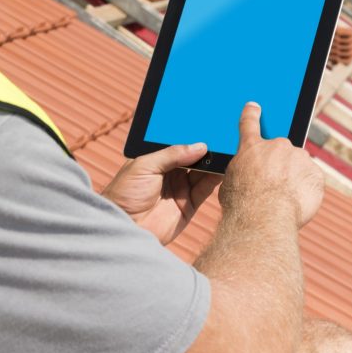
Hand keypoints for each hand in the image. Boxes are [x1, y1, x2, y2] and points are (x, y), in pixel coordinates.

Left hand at [104, 143, 222, 244]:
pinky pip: (205, 188)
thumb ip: (172, 154)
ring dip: (213, 161)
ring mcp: (180, 189)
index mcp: (155, 160)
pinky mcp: (189, 205)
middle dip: (205, 148)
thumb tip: (200, 146)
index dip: (190, 137)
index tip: (205, 125)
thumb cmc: (126, 193)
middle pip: (192, 157)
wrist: (125, 227)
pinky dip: (216, 178)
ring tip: (226, 148)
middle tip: (220, 135)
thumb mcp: (145, 165)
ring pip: (202, 171)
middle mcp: (169, 174)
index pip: (177, 145)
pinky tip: (224, 166)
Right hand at [220, 102, 322, 228]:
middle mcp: (277, 146)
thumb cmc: (242, 204)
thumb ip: (242, 173)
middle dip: (279, 166)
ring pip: (299, 167)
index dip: (252, 114)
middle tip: (273, 188)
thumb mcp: (230, 184)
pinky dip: (307, 191)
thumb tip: (246, 177)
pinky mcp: (316, 174)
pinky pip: (312, 181)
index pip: (249, 124)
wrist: (264, 216)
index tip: (255, 106)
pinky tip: (296, 204)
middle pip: (281, 152)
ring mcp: (299, 158)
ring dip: (294, 178)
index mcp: (252, 147)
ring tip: (284, 200)